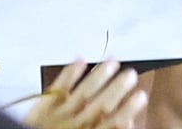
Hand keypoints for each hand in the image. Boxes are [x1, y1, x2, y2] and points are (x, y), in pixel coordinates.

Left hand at [26, 60, 146, 128]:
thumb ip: (102, 128)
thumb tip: (123, 122)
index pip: (113, 123)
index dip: (128, 109)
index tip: (141, 95)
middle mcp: (75, 124)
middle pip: (101, 105)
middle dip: (117, 88)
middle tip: (131, 73)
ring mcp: (57, 115)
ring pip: (82, 93)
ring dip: (98, 76)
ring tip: (112, 61)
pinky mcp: (41, 108)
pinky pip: (56, 88)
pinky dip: (69, 73)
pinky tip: (80, 59)